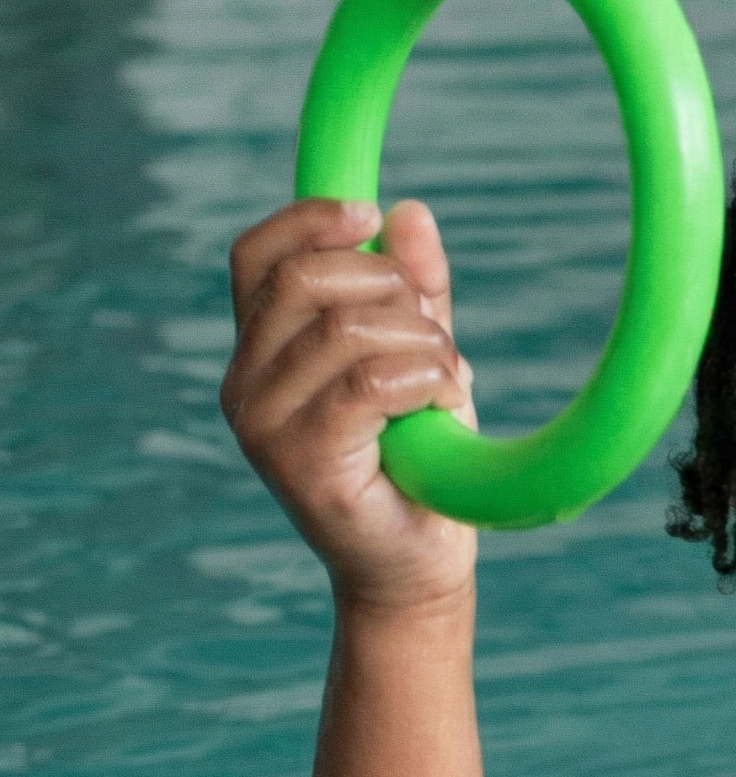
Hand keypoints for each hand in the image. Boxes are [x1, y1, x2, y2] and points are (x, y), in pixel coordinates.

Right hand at [223, 197, 477, 613]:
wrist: (419, 564)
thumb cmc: (419, 460)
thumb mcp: (421, 357)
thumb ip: (416, 292)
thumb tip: (410, 213)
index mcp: (260, 351)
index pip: (256, 256)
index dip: (311, 220)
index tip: (372, 218)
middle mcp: (245, 384)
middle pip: (305, 279)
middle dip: (391, 286)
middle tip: (437, 330)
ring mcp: (264, 426)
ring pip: (345, 330)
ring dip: (421, 340)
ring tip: (450, 376)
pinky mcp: (302, 463)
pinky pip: (369, 385)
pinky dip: (426, 378)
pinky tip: (449, 398)